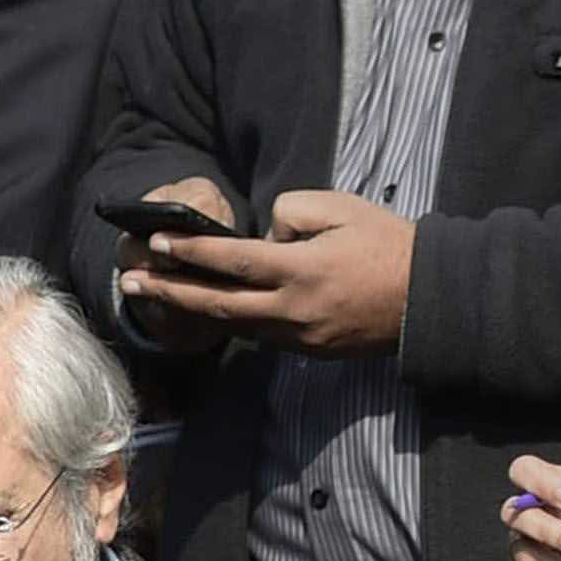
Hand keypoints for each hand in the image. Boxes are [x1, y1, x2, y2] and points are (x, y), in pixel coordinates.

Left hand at [118, 188, 413, 356]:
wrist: (431, 297)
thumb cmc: (387, 244)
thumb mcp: (343, 209)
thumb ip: (292, 213)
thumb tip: (261, 234)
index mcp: (303, 270)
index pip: (232, 260)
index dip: (190, 251)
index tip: (156, 242)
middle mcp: (294, 308)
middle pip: (217, 302)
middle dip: (169, 291)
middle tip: (129, 282)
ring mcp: (299, 335)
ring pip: (233, 323)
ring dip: (191, 309)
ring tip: (153, 296)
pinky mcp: (307, 351)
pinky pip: (258, 335)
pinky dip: (227, 321)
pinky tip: (203, 308)